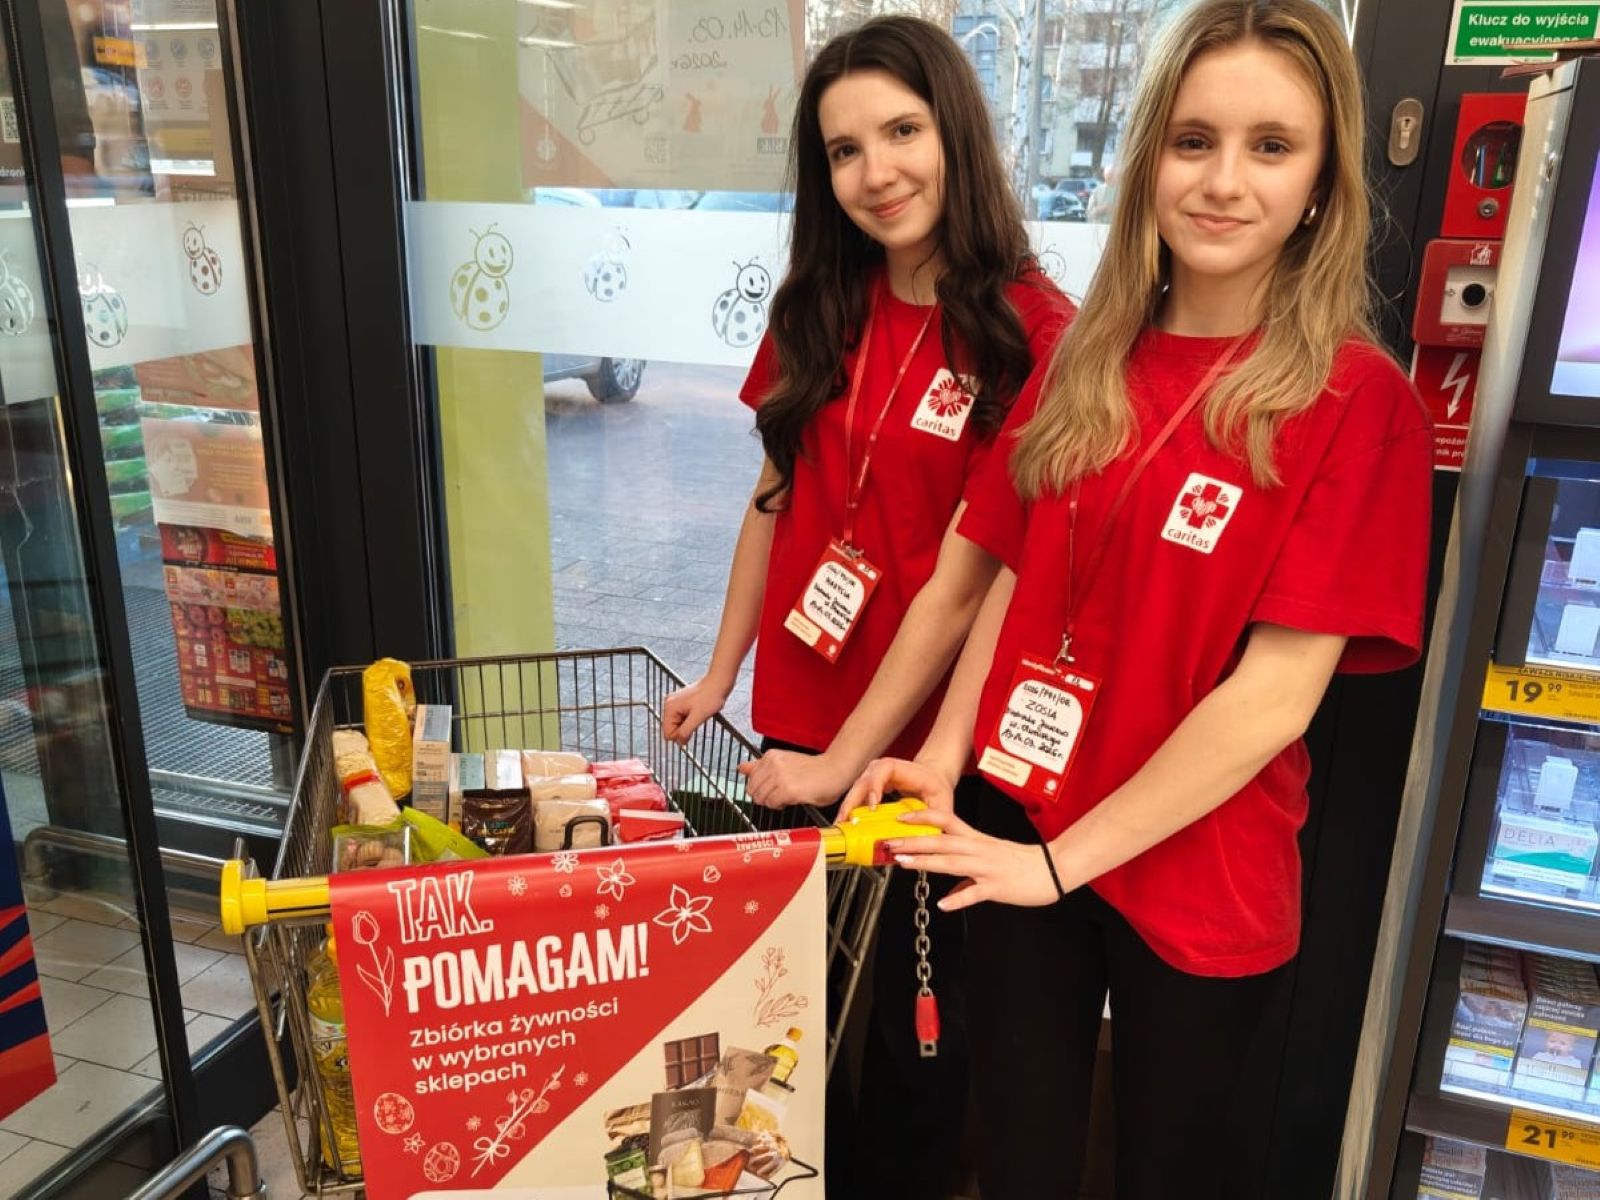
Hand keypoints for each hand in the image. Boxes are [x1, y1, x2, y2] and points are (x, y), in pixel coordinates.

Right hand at [662, 674, 730, 743]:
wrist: (718, 683)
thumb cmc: (710, 697)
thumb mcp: (698, 717)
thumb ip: (685, 731)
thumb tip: (679, 742)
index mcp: (670, 708)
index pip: (668, 733)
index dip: (680, 736)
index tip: (692, 729)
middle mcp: (669, 704)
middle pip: (672, 729)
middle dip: (685, 729)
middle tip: (697, 720)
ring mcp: (676, 703)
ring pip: (678, 725)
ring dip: (689, 724)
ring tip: (698, 714)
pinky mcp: (682, 703)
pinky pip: (683, 719)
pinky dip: (691, 720)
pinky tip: (698, 713)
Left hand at [738, 749, 853, 808]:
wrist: (835, 770)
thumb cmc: (813, 769)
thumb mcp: (783, 762)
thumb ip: (759, 766)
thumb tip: (741, 767)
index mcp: (771, 756)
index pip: (750, 778)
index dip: (762, 786)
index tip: (773, 786)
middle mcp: (773, 764)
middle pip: (753, 790)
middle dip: (764, 796)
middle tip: (780, 793)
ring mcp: (780, 777)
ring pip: (761, 799)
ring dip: (773, 801)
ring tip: (788, 795)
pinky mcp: (788, 790)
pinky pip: (772, 804)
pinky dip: (780, 806)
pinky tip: (792, 798)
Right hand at [838, 756, 955, 819]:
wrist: (933, 779)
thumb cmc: (936, 789)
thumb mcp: (942, 804)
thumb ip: (935, 820)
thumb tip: (923, 840)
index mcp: (906, 770)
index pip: (885, 769)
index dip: (875, 785)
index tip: (873, 804)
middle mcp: (885, 769)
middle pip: (864, 780)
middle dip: (853, 801)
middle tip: (847, 821)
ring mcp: (875, 775)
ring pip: (857, 788)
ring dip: (848, 807)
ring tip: (842, 826)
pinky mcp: (870, 785)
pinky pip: (857, 795)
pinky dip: (851, 809)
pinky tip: (846, 824)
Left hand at [885, 808, 1063, 910]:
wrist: (1053, 869)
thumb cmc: (1022, 863)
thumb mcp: (991, 859)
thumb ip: (968, 874)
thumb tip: (951, 893)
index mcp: (976, 840)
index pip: (945, 821)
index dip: (923, 817)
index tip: (901, 817)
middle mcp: (978, 850)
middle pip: (941, 842)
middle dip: (913, 842)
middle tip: (890, 842)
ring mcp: (987, 868)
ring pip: (952, 862)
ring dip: (926, 862)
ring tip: (904, 863)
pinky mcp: (997, 887)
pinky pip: (975, 892)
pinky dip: (959, 898)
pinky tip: (943, 904)